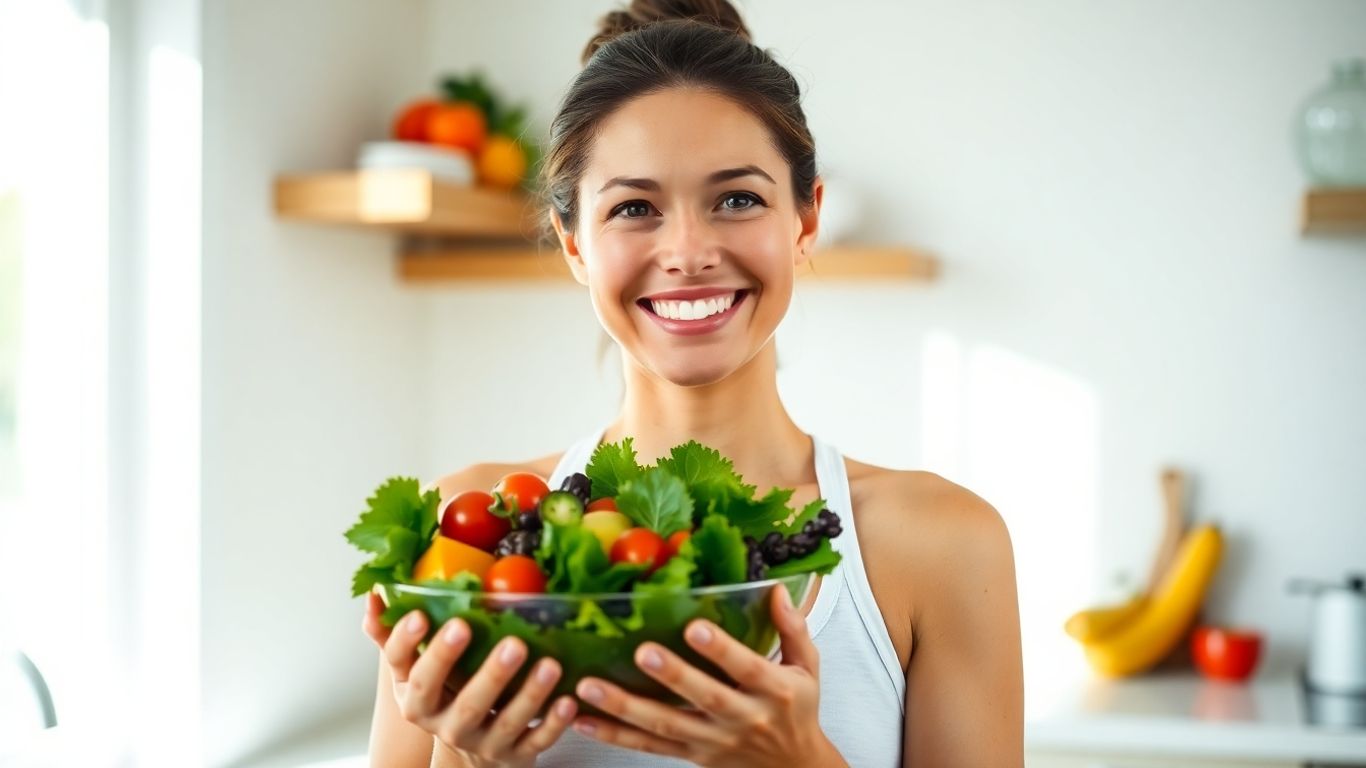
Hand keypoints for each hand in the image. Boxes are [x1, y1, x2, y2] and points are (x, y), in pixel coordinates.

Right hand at [363, 591, 577, 766]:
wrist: (467, 757)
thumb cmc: (444, 698)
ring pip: (505, 723)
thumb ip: (395, 636)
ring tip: (550, 664)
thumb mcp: (415, 671)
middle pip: (465, 703)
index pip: (411, 672)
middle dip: (488, 675)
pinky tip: (568, 701)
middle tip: (512, 643)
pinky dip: (552, 724)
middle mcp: (446, 725)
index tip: (422, 615)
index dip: (410, 645)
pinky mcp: (514, 756)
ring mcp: (482, 743)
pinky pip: (535, 742)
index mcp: (418, 700)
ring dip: (529, 695)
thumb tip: (375, 594)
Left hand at [569, 585, 845, 767]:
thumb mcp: (807, 668)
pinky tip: (585, 719)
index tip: (696, 628)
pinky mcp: (692, 755)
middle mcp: (743, 718)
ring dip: (625, 707)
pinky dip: (615, 735)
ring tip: (590, 687)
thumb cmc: (797, 712)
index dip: (721, 650)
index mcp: (774, 691)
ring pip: (666, 725)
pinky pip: (649, 746)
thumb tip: (777, 589)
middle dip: (673, 676)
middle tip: (643, 653)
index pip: (746, 668)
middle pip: (705, 698)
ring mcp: (713, 740)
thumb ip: (792, 628)